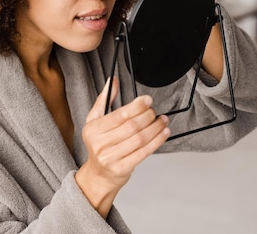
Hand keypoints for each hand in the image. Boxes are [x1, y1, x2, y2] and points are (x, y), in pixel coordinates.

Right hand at [75, 78, 169, 217]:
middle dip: (148, 116)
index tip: (147, 100)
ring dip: (155, 128)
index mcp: (93, 129)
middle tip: (155, 111)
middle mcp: (100, 144)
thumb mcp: (95, 120)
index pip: (119, 115)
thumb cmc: (99, 145)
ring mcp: (110, 158)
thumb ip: (104, 100)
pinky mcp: (122, 168)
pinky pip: (144, 152)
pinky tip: (163, 133)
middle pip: (131, 126)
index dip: (136, 106)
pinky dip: (157, 141)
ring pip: (140, 139)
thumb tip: (113, 81)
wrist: (99, 175)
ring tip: (162, 120)